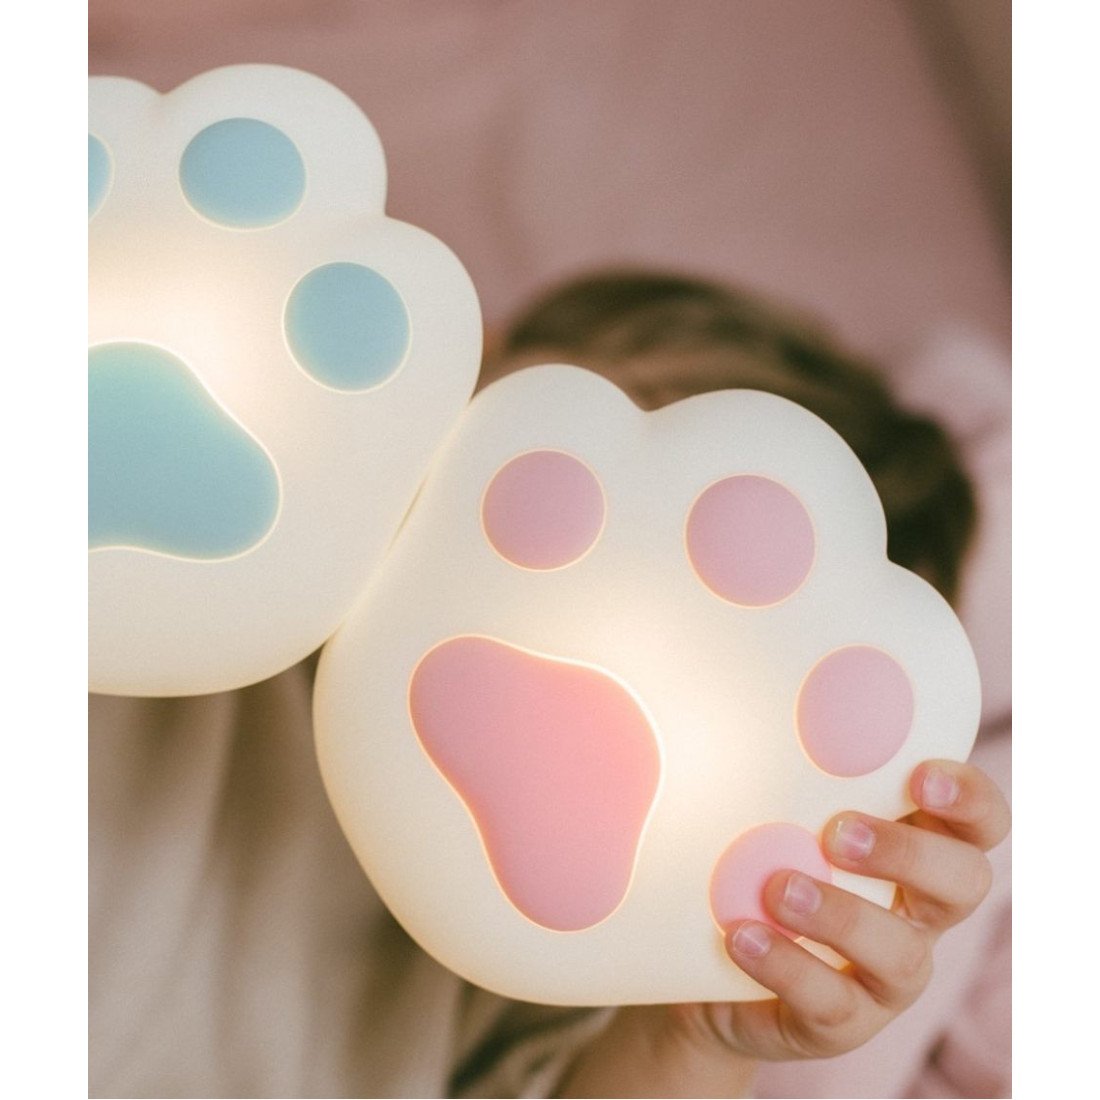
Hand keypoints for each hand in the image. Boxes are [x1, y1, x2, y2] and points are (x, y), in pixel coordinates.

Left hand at [558, 759, 1009, 1096]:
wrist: (702, 960)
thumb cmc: (750, 856)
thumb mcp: (768, 803)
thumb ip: (781, 755)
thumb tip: (738, 646)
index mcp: (913, 844)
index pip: (979, 820)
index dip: (969, 796)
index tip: (921, 772)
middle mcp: (916, 909)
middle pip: (965, 884)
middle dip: (909, 854)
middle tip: (837, 828)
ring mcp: (883, 975)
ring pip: (903, 955)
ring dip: (843, 915)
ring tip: (775, 885)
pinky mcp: (838, 1022)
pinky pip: (832, 1005)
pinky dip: (788, 967)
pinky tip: (740, 934)